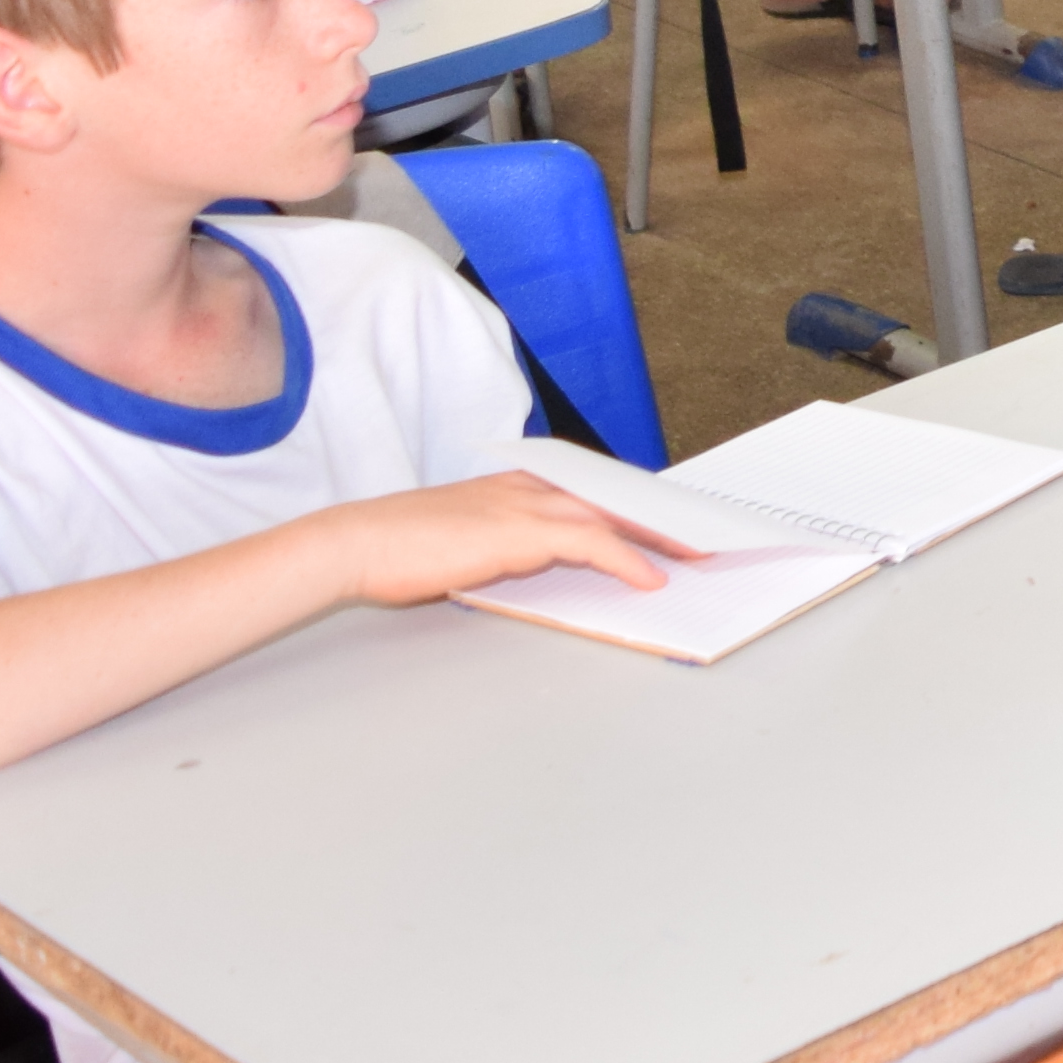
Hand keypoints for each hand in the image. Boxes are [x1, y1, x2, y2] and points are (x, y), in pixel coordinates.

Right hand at [330, 471, 708, 610]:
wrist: (359, 543)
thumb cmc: (403, 548)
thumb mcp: (471, 542)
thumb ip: (513, 546)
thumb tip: (553, 568)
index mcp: (519, 482)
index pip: (594, 491)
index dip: (637, 508)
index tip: (672, 524)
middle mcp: (530, 484)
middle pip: (614, 498)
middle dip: (662, 518)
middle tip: (703, 538)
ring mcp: (527, 503)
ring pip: (614, 516)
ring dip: (660, 539)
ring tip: (696, 559)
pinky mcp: (521, 531)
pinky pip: (593, 544)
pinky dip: (627, 561)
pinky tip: (651, 580)